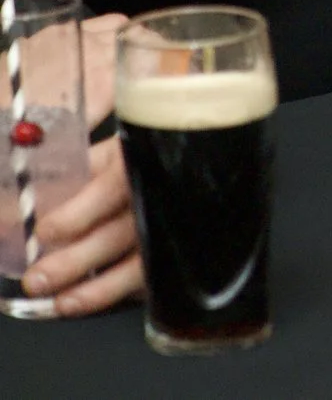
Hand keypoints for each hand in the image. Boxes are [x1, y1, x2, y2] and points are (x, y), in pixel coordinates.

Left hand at [19, 12, 140, 315]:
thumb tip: (21, 169)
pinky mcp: (170, 249)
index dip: (77, 215)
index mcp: (140, 158)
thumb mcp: (113, 144)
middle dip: (73, 260)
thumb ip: (76, 160)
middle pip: (119, 233)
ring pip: (135, 263)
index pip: (111, 190)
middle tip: (36, 277)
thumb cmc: (143, 149)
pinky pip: (145, 278)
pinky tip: (77, 302)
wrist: (195, 149)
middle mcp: (159, 194)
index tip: (45, 230)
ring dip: (91, 287)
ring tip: (52, 299)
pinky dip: (109, 294)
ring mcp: (168, 224)